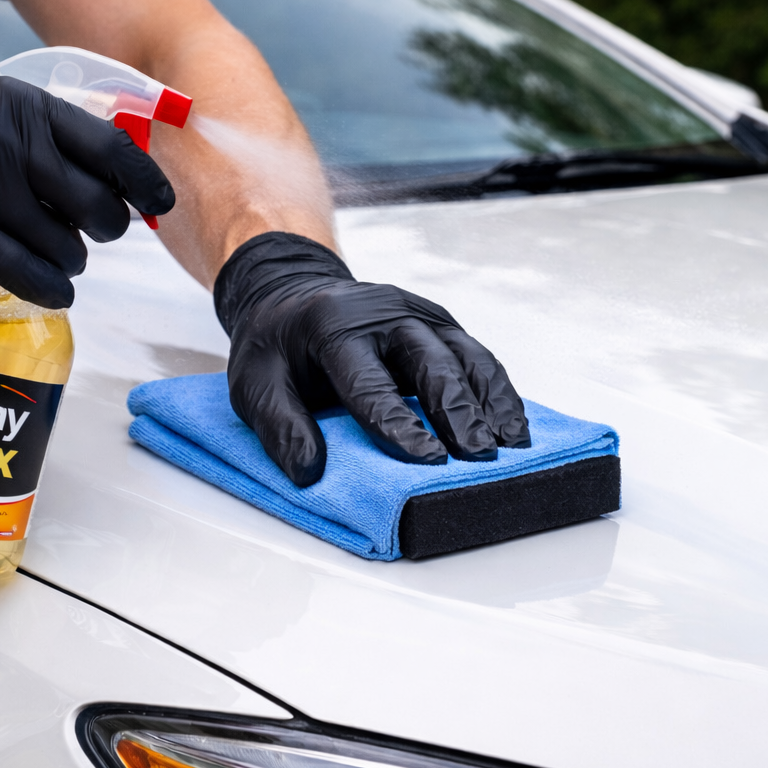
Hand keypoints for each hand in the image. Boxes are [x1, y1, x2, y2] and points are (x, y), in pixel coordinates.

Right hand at [0, 77, 173, 307]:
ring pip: (65, 247)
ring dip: (71, 261)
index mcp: (28, 107)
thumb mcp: (8, 116)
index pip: (110, 147)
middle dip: (108, 229)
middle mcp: (4, 139)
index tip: (161, 204)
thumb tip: (134, 192)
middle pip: (97, 207)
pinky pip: (25, 272)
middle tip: (94, 232)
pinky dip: (51, 289)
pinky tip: (56, 290)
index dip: (146, 183)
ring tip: (55, 252)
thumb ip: (64, 145)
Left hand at [214, 232, 530, 486]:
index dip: (398, 424)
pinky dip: (499, 393)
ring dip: (489, 403)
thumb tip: (309, 473)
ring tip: (508, 446)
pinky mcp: (441, 326)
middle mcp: (384, 314)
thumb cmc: (278, 347)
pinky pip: (477, 358)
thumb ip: (280, 427)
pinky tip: (513, 427)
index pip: (369, 381)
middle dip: (457, 412)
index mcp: (333, 326)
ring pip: (464, 357)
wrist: (294, 294)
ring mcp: (419, 316)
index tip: (425, 461)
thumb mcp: (254, 383)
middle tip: (476, 456)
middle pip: (431, 362)